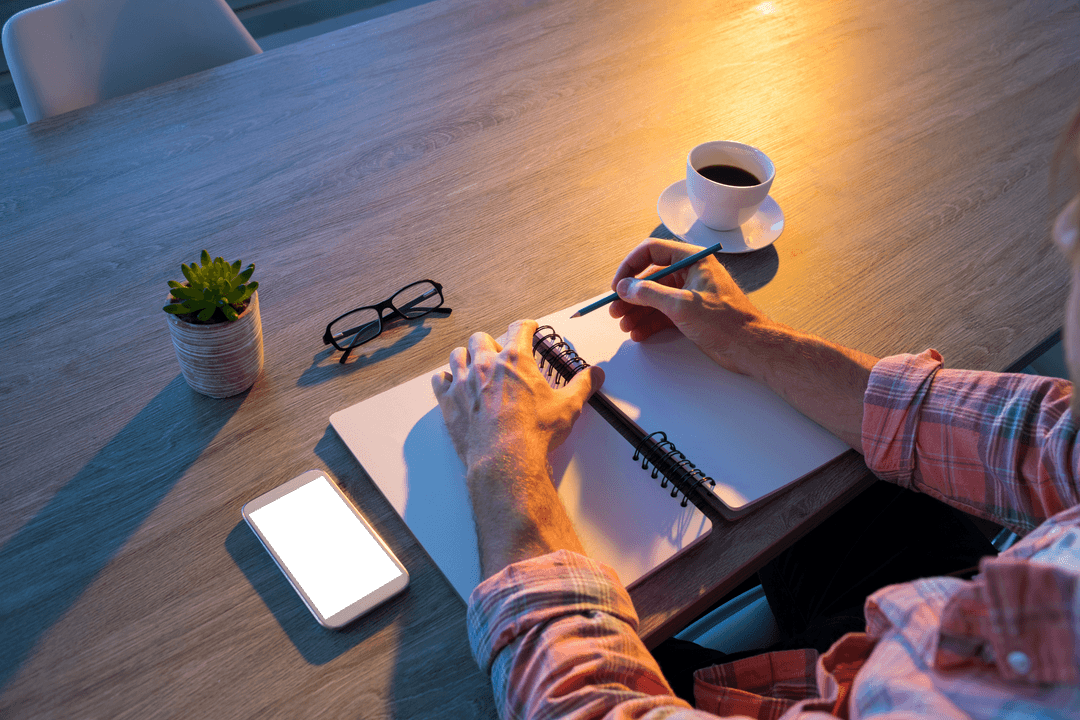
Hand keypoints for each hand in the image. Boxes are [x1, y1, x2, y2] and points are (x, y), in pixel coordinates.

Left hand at [431, 319, 602, 575]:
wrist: (505, 460)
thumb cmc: (534, 433)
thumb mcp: (568, 406)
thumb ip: (583, 385)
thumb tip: (596, 374)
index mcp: (515, 360)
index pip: (519, 328)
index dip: (526, 326)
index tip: (529, 328)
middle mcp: (486, 364)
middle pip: (481, 338)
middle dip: (491, 343)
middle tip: (499, 355)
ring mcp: (463, 381)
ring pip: (457, 354)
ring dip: (466, 357)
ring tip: (475, 366)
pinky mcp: (448, 401)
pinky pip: (439, 380)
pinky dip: (446, 379)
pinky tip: (453, 384)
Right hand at [609, 238, 769, 374]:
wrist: (749, 347)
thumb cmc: (726, 321)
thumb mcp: (681, 305)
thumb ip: (649, 294)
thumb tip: (625, 288)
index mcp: (693, 259)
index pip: (652, 251)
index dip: (630, 266)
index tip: (618, 285)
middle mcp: (690, 273)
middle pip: (650, 277)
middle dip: (631, 295)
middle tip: (615, 310)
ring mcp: (689, 293)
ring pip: (654, 297)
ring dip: (637, 311)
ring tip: (625, 325)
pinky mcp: (690, 313)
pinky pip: (662, 313)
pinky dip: (649, 323)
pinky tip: (638, 333)